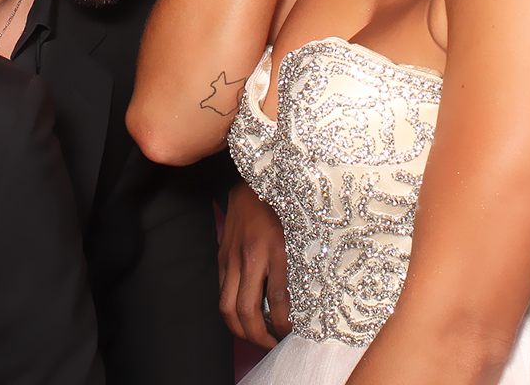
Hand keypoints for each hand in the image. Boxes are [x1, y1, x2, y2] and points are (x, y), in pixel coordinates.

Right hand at [219, 184, 291, 346]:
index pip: (277, 299)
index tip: (293, 332)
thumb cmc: (282, 207)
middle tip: (273, 344)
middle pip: (245, 310)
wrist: (252, 184)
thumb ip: (303, 265)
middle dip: (258, 336)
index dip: (284, 323)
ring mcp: (231, 258)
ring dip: (241, 329)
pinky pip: (222, 293)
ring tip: (258, 336)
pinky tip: (246, 315)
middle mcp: (249, 256)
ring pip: (227, 306)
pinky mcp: (222, 258)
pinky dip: (232, 311)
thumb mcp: (301, 233)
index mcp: (274, 248)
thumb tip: (308, 299)